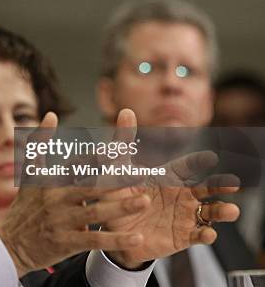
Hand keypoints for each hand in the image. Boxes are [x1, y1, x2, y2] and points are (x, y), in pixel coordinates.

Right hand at [0, 112, 152, 276]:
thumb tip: (51, 114)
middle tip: (142, 173)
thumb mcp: (30, 173)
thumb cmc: (25, 207)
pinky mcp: (66, 243)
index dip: (97, 157)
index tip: (120, 150)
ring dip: (122, 208)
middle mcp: (56, 198)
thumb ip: (40, 143)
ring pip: (96, 212)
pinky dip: (116, 239)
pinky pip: (95, 240)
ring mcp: (61, 221)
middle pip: (91, 186)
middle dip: (117, 180)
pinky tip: (137, 237)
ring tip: (146, 202)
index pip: (77, 164)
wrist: (10, 244)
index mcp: (51, 180)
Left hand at [102, 109, 240, 268]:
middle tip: (233, 183)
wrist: (114, 229)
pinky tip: (207, 234)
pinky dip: (205, 235)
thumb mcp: (117, 169)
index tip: (210, 157)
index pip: (187, 165)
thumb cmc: (118, 194)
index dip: (198, 161)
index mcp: (169, 177)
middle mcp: (181, 194)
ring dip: (222, 211)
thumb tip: (126, 112)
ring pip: (210, 212)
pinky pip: (198, 236)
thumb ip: (123, 143)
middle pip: (207, 188)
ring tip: (231, 210)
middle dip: (221, 185)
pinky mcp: (182, 236)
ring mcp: (184, 215)